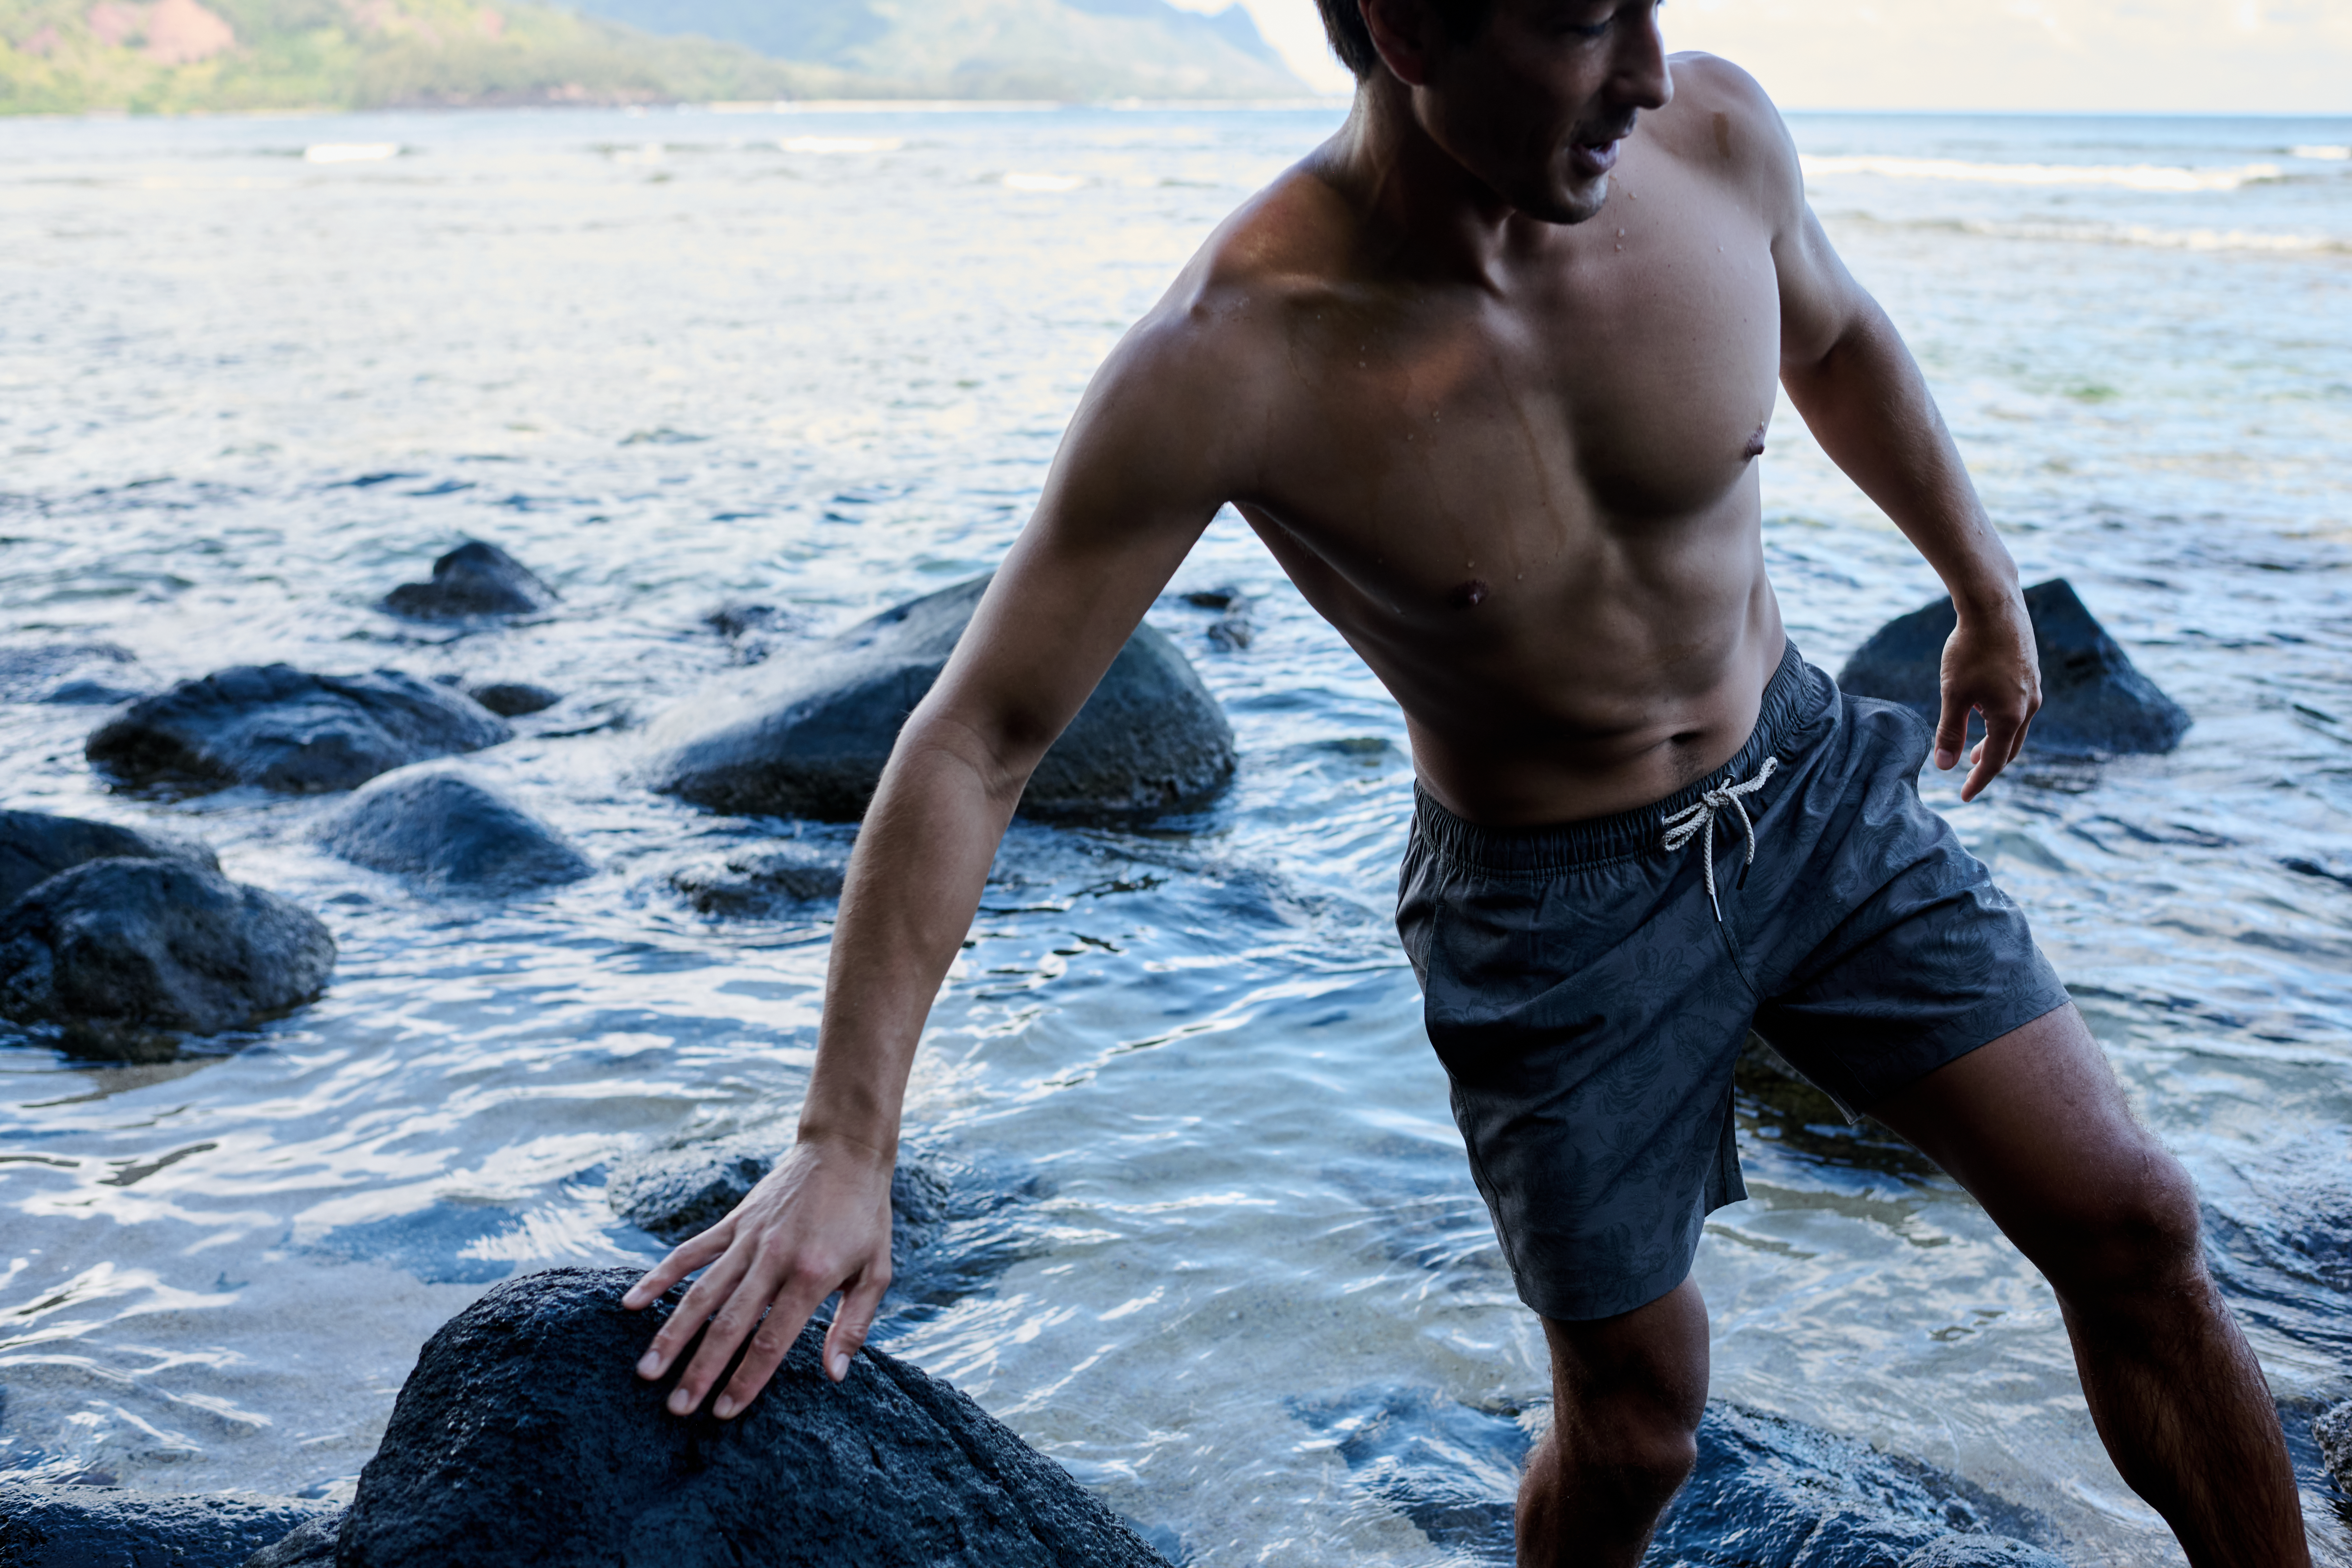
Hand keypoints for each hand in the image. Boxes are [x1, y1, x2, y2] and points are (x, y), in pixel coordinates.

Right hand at [622, 1133, 894, 1418]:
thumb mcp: (876, 1271)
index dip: (747, 1379)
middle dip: (701, 1369)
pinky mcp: (732, 1221)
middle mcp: (774, 1258)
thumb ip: (853, 1324)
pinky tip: (631, 1303)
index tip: (723, 1412)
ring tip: (647, 1371)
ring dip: (673, 1334)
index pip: (771, 1339)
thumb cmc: (865, 1217)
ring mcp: (748, 1238)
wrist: (845, 1151)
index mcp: (811, 1276)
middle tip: (676, 1408)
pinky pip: (690, 1252)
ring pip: (701, 1292)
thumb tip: (835, 1375)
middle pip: (729, 1324)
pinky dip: (659, 1276)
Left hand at [1935, 594, 2039, 800]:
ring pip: (2016, 726)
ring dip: (1996, 740)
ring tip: (1974, 748)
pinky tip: (1984, 711)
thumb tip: (1944, 767)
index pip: (1995, 761)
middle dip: (1989, 763)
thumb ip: (1949, 732)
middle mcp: (2029, 705)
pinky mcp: (2029, 673)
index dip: (1978, 781)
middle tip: (1969, 772)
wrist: (1994, 605)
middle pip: (2010, 747)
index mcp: (2011, 716)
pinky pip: (2018, 707)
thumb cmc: (1970, 650)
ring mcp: (2033, 688)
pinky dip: (2001, 719)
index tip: (1964, 796)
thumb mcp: (1953, 694)